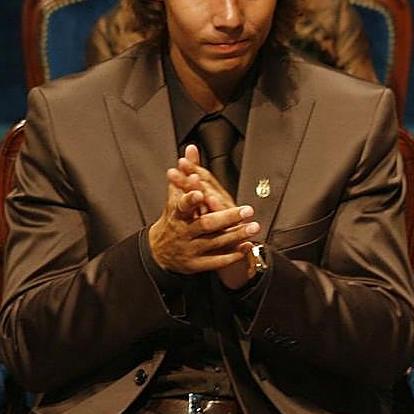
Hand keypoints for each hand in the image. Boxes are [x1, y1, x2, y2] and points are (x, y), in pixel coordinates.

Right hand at [169, 145, 255, 288]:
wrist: (159, 252)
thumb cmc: (173, 219)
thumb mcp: (176, 196)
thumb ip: (186, 173)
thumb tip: (191, 148)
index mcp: (176, 214)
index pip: (181, 205)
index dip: (190, 199)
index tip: (200, 191)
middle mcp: (183, 232)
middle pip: (205, 224)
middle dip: (227, 217)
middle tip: (247, 210)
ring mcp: (190, 249)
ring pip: (215, 242)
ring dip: (236, 234)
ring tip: (254, 227)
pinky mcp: (197, 264)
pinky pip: (217, 261)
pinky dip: (232, 254)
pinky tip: (246, 247)